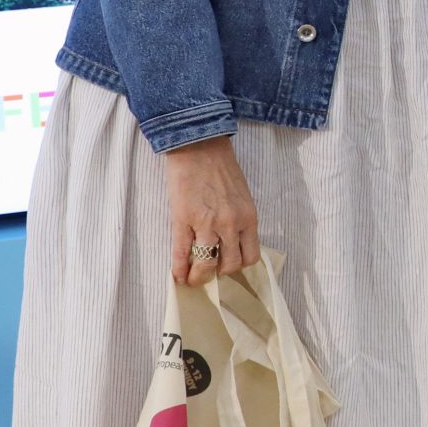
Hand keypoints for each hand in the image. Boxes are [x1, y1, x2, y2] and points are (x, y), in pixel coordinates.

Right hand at [164, 135, 259, 287]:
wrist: (199, 147)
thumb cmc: (221, 168)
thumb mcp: (242, 196)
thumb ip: (240, 219)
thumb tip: (233, 242)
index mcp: (248, 218)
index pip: (250, 256)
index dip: (238, 265)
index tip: (229, 266)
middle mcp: (231, 224)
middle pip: (230, 264)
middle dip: (219, 273)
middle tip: (210, 272)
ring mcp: (207, 224)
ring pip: (207, 264)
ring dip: (199, 277)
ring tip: (192, 279)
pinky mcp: (183, 220)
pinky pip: (181, 253)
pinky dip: (179, 269)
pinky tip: (177, 276)